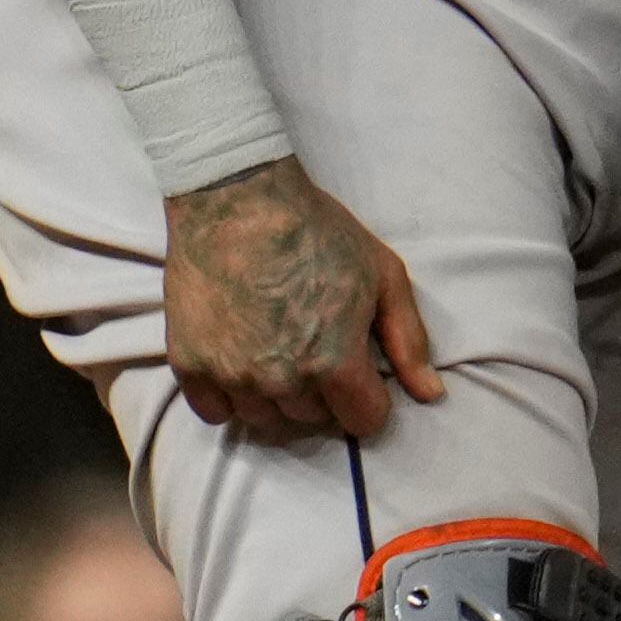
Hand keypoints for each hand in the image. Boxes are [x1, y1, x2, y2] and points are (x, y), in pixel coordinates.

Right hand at [159, 156, 444, 439]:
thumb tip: (431, 394)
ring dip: (279, 399)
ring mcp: (232, 376)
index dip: (370, 399)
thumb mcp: (383, 274)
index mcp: (333, 361)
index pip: (364, 421)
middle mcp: (282, 380)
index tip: (362, 373)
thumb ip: (409, 340)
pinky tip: (242, 362)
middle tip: (317, 348)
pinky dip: (231, 398)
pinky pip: (215, 413)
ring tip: (281, 352)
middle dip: (325, 393)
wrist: (237, 199)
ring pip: (265, 421)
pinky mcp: (189, 366)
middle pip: (314, 420)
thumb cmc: (317, 231)